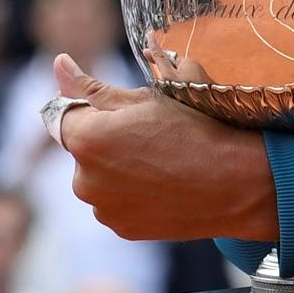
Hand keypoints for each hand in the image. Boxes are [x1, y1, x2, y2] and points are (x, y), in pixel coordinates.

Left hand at [50, 54, 276, 243]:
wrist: (235, 182)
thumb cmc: (193, 131)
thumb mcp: (144, 98)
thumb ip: (91, 86)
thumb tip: (58, 64)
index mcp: (85, 139)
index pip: (65, 114)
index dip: (93, 109)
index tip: (124, 113)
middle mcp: (84, 180)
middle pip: (81, 150)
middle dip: (103, 140)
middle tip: (149, 136)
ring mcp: (103, 209)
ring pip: (98, 179)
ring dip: (115, 169)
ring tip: (159, 162)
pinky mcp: (121, 228)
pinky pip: (115, 203)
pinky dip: (130, 194)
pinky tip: (162, 184)